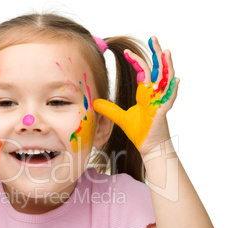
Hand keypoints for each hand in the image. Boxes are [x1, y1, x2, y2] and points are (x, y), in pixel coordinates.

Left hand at [93, 37, 178, 155]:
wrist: (149, 146)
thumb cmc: (140, 132)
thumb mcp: (121, 118)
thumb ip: (109, 109)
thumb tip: (95, 103)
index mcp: (146, 93)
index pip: (144, 72)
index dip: (137, 61)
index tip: (128, 52)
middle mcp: (155, 94)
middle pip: (158, 69)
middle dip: (156, 54)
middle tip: (154, 38)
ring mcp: (161, 101)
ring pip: (166, 80)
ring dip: (167, 65)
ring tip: (166, 51)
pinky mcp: (163, 112)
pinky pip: (169, 98)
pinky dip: (173, 89)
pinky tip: (175, 79)